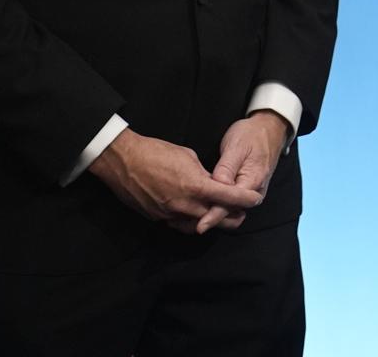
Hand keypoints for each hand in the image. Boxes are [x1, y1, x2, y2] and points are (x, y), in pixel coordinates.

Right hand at [87, 127, 263, 234]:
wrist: (123, 161)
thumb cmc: (156, 152)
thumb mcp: (188, 156)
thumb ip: (204, 174)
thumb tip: (214, 183)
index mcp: (194, 186)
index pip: (228, 197)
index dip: (244, 199)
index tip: (255, 199)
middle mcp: (183, 205)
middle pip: (216, 218)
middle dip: (231, 215)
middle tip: (241, 211)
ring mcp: (169, 214)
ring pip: (198, 225)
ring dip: (211, 221)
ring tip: (220, 214)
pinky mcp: (157, 218)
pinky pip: (179, 225)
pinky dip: (191, 221)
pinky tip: (196, 215)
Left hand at [201, 110, 291, 232]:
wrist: (269, 128)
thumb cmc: (251, 135)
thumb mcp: (236, 147)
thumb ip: (226, 169)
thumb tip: (216, 187)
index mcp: (253, 181)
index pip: (231, 204)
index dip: (214, 216)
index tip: (200, 226)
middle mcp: (255, 191)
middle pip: (231, 211)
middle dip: (211, 218)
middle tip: (188, 222)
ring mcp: (251, 191)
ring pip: (231, 209)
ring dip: (213, 214)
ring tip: (190, 217)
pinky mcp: (245, 188)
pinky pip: (232, 202)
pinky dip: (218, 206)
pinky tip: (203, 204)